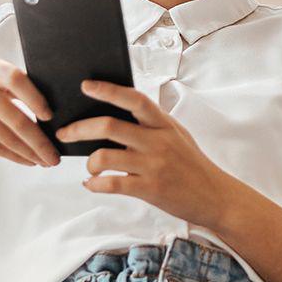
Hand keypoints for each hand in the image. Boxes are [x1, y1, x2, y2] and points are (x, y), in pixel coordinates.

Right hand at [0, 58, 60, 167]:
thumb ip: (13, 85)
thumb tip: (49, 111)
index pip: (16, 80)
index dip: (35, 98)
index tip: (49, 116)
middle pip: (14, 117)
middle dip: (39, 140)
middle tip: (55, 154)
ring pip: (5, 137)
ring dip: (29, 152)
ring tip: (46, 160)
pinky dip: (13, 155)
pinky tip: (28, 160)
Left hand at [56, 79, 244, 229]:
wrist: (216, 196)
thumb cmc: (191, 164)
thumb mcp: (177, 136)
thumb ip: (152, 124)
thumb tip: (117, 113)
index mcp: (164, 124)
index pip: (134, 99)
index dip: (108, 90)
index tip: (85, 86)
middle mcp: (158, 141)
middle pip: (109, 126)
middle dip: (79, 129)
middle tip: (65, 133)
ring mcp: (154, 165)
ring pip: (105, 156)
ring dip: (89, 162)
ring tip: (90, 168)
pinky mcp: (150, 189)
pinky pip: (111, 184)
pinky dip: (94, 184)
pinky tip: (92, 184)